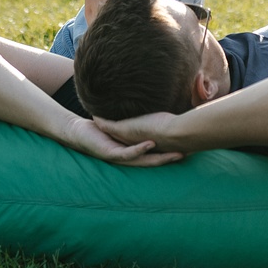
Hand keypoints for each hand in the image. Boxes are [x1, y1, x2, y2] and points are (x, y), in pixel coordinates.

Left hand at [64, 114, 182, 166]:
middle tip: (190, 154)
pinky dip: (138, 149)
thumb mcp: (122, 124)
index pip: (157, 154)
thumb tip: (153, 107)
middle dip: (171, 158)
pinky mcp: (110, 154)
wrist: (77, 132)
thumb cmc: (99, 129)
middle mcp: (129, 157)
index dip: (172, 151)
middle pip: (155, 160)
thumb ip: (136, 119)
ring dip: (160, 157)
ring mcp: (120, 157)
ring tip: (176, 154)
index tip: (190, 148)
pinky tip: (150, 144)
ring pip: (143, 159)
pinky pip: (126, 153)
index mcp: (133, 151)